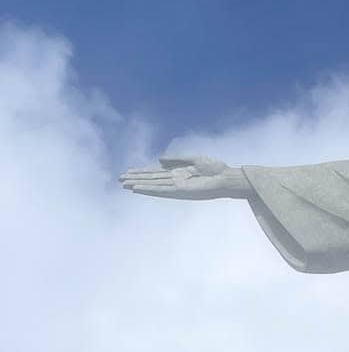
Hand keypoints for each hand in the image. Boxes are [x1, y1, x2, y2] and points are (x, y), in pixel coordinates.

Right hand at [119, 153, 249, 199]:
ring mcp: (176, 187)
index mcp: (177, 172)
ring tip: (124, 184)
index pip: (155, 172)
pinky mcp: (180, 192)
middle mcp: (174, 180)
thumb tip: (159, 160)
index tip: (128, 171)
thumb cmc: (214, 168)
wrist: (226, 177)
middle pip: (151, 179)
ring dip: (139, 185)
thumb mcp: (193, 159)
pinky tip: (138, 189)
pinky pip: (161, 191)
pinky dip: (149, 190)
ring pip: (153, 185)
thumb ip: (176, 159)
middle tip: (119, 179)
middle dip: (136, 179)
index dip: (141, 172)